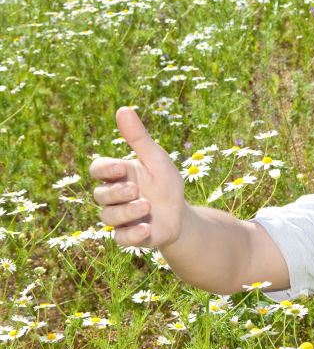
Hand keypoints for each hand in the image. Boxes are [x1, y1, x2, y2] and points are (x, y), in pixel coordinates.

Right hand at [89, 107, 186, 247]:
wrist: (181, 216)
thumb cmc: (165, 184)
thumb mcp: (157, 160)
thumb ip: (139, 139)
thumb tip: (123, 109)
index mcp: (118, 175)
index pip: (97, 169)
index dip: (104, 169)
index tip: (120, 168)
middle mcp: (113, 197)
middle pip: (100, 195)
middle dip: (116, 192)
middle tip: (135, 189)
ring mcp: (119, 218)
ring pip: (108, 217)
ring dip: (127, 212)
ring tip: (147, 205)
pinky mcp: (128, 237)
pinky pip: (120, 239)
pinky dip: (132, 234)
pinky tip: (146, 228)